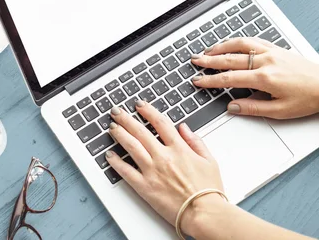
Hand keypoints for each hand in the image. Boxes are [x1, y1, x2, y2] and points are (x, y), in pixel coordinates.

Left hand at [107, 101, 225, 235]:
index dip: (148, 111)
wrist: (205, 214)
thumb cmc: (209, 191)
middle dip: (126, 118)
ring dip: (119, 134)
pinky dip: (116, 162)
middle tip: (117, 111)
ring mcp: (152, 171)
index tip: (139, 105)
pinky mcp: (145, 187)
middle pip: (140, 131)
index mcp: (180, 149)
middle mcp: (164, 157)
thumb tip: (184, 128)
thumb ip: (196, 142)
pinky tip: (109, 155)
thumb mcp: (209, 161)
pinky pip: (126, 171)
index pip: (160, 123)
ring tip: (111, 127)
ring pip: (131, 146)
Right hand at [190, 37, 318, 118]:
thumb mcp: (280, 111)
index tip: (198, 81)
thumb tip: (232, 107)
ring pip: (239, 45)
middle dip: (209, 60)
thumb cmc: (308, 98)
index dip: (210, 80)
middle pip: (230, 59)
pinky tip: (230, 43)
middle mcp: (265, 62)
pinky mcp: (276, 48)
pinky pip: (252, 40)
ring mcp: (270, 52)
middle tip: (195, 61)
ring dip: (221, 47)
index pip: (229, 79)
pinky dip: (237, 41)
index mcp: (264, 78)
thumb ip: (253, 108)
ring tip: (208, 51)